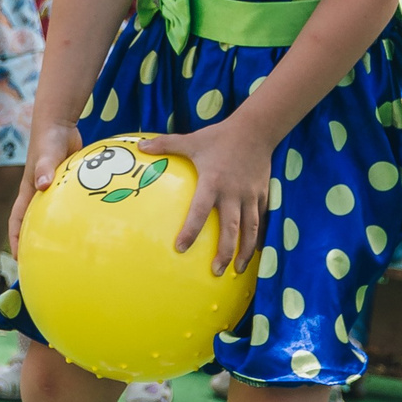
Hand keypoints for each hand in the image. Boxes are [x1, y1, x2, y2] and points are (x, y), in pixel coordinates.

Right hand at [7, 120, 83, 258]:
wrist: (59, 124)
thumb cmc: (49, 138)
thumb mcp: (47, 152)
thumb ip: (45, 167)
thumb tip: (43, 185)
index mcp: (29, 191)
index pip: (17, 221)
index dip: (16, 240)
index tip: (20, 259)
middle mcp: (38, 194)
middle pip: (33, 223)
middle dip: (34, 243)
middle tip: (44, 264)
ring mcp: (52, 190)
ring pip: (51, 216)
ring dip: (55, 232)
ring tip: (68, 253)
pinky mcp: (66, 186)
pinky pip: (67, 206)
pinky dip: (72, 218)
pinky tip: (87, 229)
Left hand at [141, 118, 275, 275]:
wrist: (256, 129)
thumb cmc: (220, 136)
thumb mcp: (192, 140)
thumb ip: (166, 144)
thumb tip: (140, 145)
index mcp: (213, 182)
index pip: (200, 211)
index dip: (191, 230)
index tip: (180, 248)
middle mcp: (232, 193)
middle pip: (230, 229)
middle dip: (224, 252)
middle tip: (215, 272)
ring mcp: (249, 195)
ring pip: (250, 229)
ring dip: (245, 251)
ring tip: (237, 270)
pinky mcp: (262, 194)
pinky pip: (261, 219)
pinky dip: (257, 236)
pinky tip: (253, 251)